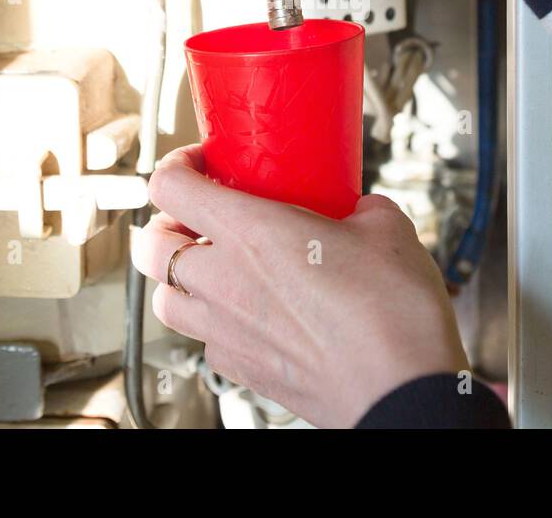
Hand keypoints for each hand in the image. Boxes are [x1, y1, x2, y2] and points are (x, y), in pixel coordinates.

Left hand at [130, 145, 468, 427]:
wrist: (402, 389)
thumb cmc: (392, 313)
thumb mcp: (385, 227)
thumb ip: (359, 207)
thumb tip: (359, 208)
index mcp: (249, 232)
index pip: (169, 186)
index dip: (176, 165)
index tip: (199, 163)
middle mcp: (223, 281)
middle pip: (149, 246)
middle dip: (165, 226)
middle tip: (196, 217)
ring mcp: (226, 332)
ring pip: (164, 301)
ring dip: (179, 279)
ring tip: (213, 268)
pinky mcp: (242, 371)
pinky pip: (203, 342)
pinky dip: (212, 325)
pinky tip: (246, 315)